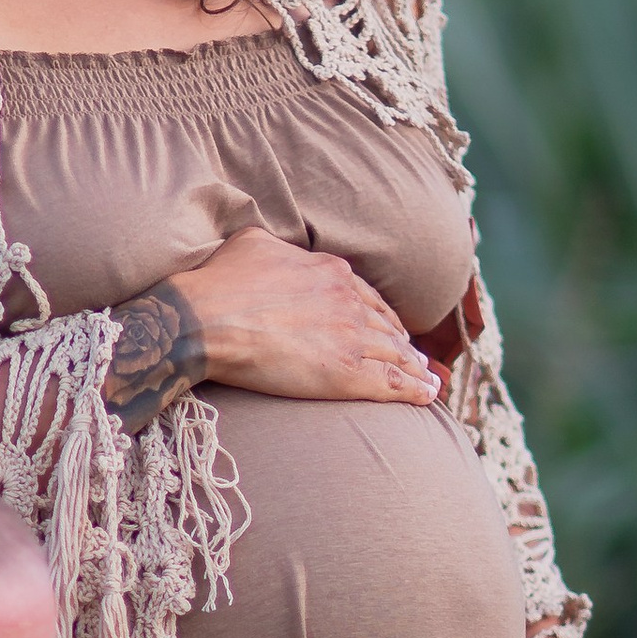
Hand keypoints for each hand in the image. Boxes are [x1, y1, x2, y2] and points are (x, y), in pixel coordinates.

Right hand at [168, 227, 438, 405]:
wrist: (208, 319)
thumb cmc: (221, 282)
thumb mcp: (254, 243)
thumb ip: (281, 246)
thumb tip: (280, 248)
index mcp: (332, 272)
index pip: (367, 296)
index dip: (381, 315)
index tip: (389, 327)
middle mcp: (349, 302)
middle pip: (386, 326)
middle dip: (404, 342)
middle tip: (417, 357)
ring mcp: (352, 337)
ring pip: (396, 354)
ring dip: (415, 367)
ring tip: (428, 379)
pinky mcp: (347, 374)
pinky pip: (392, 383)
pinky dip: (415, 389)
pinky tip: (428, 395)